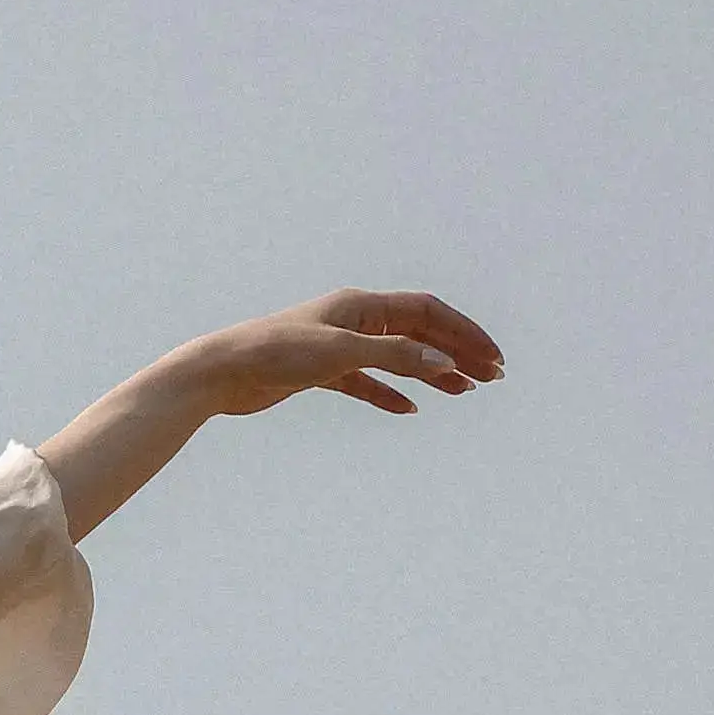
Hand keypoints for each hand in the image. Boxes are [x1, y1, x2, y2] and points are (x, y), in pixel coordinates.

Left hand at [180, 288, 504, 416]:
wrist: (220, 373)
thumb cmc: (276, 353)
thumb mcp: (341, 353)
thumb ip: (395, 357)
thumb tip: (445, 363)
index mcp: (361, 305)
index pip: (427, 311)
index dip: (464, 332)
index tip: (493, 358)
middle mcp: (352, 320)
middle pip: (418, 332)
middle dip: (457, 351)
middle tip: (492, 377)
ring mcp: (336, 346)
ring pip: (397, 357)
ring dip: (431, 372)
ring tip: (463, 391)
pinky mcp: (319, 373)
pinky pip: (365, 382)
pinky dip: (389, 393)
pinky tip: (409, 409)